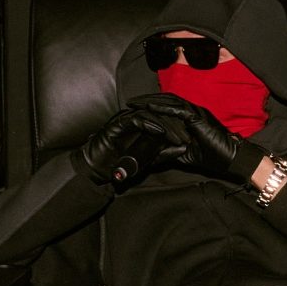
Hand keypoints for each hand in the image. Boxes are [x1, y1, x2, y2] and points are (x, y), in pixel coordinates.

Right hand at [74, 106, 188, 184]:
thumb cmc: (118, 165)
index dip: (177, 127)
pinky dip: (150, 124)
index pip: (163, 119)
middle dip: (175, 126)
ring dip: (166, 126)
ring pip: (151, 115)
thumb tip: (183, 148)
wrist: (96, 170)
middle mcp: (134, 118)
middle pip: (159, 115)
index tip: (190, 139)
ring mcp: (125, 119)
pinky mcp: (118, 123)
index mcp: (141, 124)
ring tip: (178, 138)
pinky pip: (137, 119)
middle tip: (188, 137)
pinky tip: (161, 133)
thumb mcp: (148, 160)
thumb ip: (164, 153)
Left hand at [126, 93, 262, 181]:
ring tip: (137, 102)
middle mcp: (193, 111)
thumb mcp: (184, 154)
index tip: (135, 106)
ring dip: (152, 101)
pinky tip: (151, 108)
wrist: (231, 158)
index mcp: (190, 117)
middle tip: (131, 101)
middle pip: (166, 100)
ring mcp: (196, 112)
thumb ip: (169, 152)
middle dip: (148, 99)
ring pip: (171, 102)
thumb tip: (152, 156)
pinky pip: (179, 110)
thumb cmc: (212, 156)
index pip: (168, 106)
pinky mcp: (199, 118)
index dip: (152, 104)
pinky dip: (164, 108)